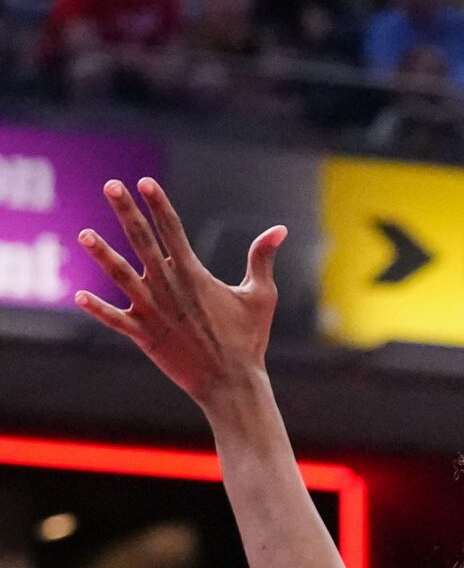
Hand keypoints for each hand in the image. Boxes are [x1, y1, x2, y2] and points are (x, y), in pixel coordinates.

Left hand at [75, 177, 285, 412]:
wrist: (232, 385)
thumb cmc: (248, 341)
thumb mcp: (261, 297)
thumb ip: (262, 259)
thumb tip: (281, 229)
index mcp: (195, 276)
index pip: (173, 231)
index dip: (158, 204)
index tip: (144, 182)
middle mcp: (170, 289)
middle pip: (143, 242)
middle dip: (127, 212)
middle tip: (110, 186)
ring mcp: (154, 312)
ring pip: (122, 277)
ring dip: (102, 255)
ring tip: (83, 235)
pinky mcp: (144, 336)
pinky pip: (115, 320)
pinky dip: (98, 309)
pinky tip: (78, 296)